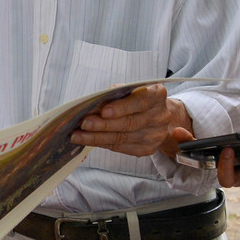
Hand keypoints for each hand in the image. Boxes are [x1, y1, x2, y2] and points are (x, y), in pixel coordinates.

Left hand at [72, 84, 192, 157]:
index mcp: (157, 96)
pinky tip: (88, 141)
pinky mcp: (147, 149)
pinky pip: (121, 148)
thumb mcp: (133, 90)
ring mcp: (155, 135)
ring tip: (78, 135)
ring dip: (97, 137)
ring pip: (122, 138)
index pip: (140, 101)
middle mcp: (160, 116)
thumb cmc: (139, 99)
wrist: (162, 118)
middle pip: (129, 123)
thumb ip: (117, 94)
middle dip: (104, 124)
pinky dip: (103, 143)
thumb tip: (94, 103)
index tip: (103, 111)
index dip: (121, 107)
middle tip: (83, 123)